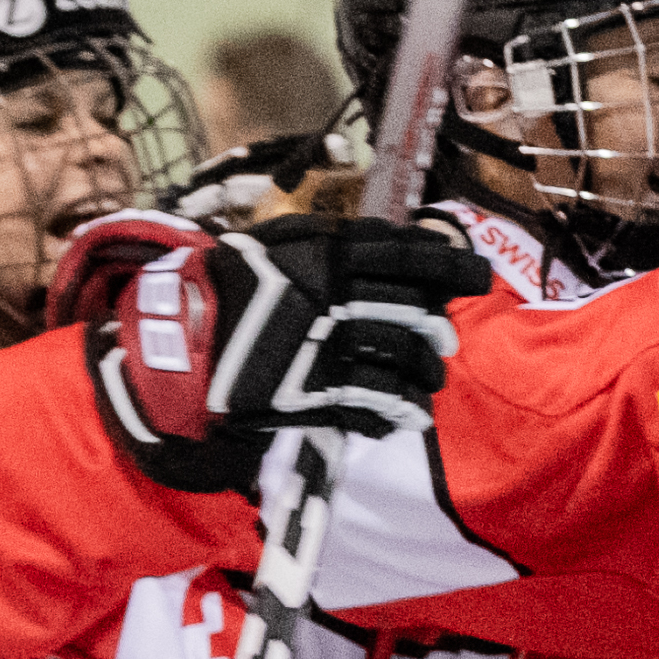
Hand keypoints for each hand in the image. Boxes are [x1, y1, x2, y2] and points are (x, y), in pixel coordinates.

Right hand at [89, 218, 486, 494]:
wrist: (179, 339)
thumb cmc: (234, 285)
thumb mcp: (281, 244)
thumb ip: (337, 242)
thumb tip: (397, 242)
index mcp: (324, 253)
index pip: (405, 254)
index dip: (450, 266)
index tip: (479, 277)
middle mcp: (329, 297)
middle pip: (411, 311)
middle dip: (437, 331)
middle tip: (443, 341)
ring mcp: (320, 346)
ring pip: (401, 359)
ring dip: (425, 374)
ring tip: (429, 383)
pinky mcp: (309, 392)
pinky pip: (373, 403)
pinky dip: (398, 412)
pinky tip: (407, 417)